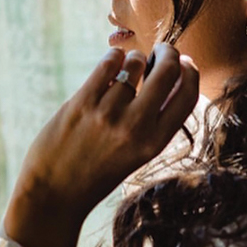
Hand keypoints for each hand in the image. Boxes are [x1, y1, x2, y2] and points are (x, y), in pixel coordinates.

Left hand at [3, 43, 198, 246]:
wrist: (55, 194)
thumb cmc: (97, 174)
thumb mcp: (137, 155)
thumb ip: (153, 123)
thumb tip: (166, 79)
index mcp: (155, 143)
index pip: (188, 95)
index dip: (190, 72)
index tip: (184, 63)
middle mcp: (136, 127)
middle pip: (167, 71)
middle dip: (168, 53)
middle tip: (161, 51)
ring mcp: (109, 113)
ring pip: (134, 64)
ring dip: (135, 59)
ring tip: (128, 67)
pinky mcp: (82, 102)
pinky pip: (108, 64)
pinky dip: (114, 57)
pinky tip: (113, 62)